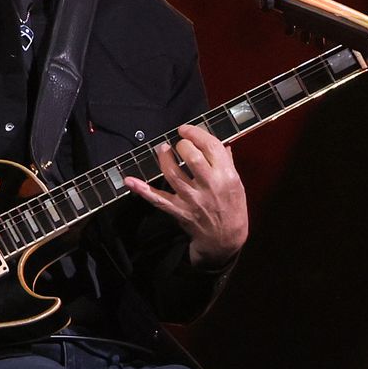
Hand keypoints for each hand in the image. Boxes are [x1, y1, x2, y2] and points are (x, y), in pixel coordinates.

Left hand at [124, 124, 248, 267]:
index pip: (211, 146)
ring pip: (172, 173)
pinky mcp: (179, 210)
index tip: (186, 130)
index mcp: (226, 176)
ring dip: (164, 158)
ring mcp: (192, 199)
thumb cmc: (232, 207)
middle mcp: (209, 186)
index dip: (196, 133)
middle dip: (181, 145)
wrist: (225, 238)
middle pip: (191, 157)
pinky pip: (158, 199)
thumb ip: (227, 162)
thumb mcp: (237, 183)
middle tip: (178, 143)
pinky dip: (143, 190)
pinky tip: (130, 181)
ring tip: (162, 149)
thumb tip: (220, 143)